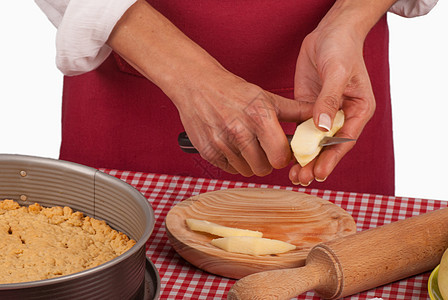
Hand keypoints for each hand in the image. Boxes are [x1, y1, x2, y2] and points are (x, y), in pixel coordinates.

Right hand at [173, 67, 311, 176]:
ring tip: (246, 144)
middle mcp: (239, 131)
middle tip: (264, 149)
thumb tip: (320, 118)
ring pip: (247, 171)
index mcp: (259, 116)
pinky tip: (231, 145)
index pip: (280, 156)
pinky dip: (233, 161)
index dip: (284, 156)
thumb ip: (295, 110)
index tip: (282, 150)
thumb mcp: (266, 97)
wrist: (197, 85)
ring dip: (250, 162)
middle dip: (268, 162)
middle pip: (264, 169)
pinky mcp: (208, 151)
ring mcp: (221, 143)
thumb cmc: (233, 90)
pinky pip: (229, 169)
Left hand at [289, 20, 375, 185]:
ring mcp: (324, 114)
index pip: (345, 140)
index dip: (331, 158)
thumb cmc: (341, 48)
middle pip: (329, 146)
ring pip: (314, 142)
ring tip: (293, 175)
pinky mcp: (308, 109)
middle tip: (301, 178)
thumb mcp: (337, 72)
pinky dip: (295, 144)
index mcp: (358, 110)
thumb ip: (329, 99)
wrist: (329, 33)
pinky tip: (286, 155)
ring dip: (305, 158)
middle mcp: (342, 116)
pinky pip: (302, 130)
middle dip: (316, 164)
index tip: (319, 172)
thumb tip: (322, 127)